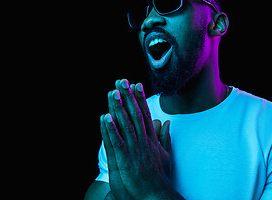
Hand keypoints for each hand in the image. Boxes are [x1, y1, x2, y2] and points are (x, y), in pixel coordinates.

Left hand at [100, 79, 176, 199]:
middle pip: (134, 116)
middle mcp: (143, 142)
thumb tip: (166, 122)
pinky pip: (116, 143)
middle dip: (128, 98)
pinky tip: (105, 118)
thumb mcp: (166, 154)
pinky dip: (110, 130)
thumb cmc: (160, 176)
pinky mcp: (125, 162)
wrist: (156, 195)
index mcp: (151, 139)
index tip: (136, 84)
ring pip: (125, 126)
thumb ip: (164, 137)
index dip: (140, 99)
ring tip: (112, 93)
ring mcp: (134, 151)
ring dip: (118, 109)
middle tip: (121, 82)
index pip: (145, 114)